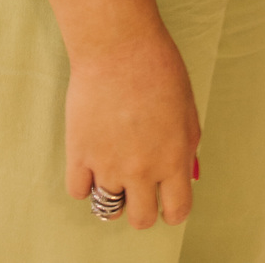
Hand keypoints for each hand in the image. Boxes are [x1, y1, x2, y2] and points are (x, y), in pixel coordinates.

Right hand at [65, 26, 200, 229]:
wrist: (118, 44)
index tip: (166, 199)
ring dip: (113, 192)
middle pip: (140, 219)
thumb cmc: (158, 66)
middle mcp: (142, 169)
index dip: (172, 209)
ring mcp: (108, 164)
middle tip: (139, 185)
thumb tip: (184, 174)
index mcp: (173, 157)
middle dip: (142, 206)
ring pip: (108, 209)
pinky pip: (78, 191)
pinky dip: (84, 182)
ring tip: (114, 166)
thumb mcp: (187, 106)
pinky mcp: (79, 153)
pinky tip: (92, 159)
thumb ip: (187, 144)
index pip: (176, 211)